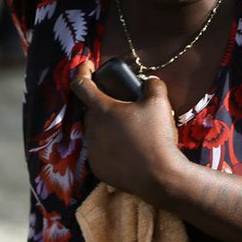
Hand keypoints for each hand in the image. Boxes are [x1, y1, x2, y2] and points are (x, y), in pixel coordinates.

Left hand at [71, 61, 181, 199]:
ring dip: (108, 126)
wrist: (160, 176)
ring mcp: (92, 150)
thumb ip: (152, 84)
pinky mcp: (98, 168)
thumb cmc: (157, 136)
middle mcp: (91, 128)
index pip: (81, 83)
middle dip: (104, 103)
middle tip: (124, 104)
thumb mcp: (159, 102)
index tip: (88, 65)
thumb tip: (149, 81)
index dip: (82, 70)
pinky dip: (111, 147)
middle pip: (91, 109)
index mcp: (101, 109)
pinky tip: (129, 149)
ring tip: (130, 129)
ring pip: (96, 131)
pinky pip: (101, 151)